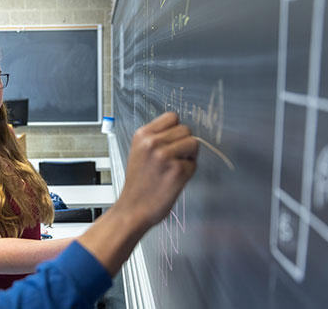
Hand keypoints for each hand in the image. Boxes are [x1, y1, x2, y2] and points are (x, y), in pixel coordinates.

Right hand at [120, 112, 197, 227]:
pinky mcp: (177, 171)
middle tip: (173, 159)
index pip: (172, 117)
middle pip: (186, 129)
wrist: (133, 209)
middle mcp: (152, 143)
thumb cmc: (138, 184)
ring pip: (193, 143)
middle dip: (184, 143)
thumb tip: (179, 131)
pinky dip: (188, 173)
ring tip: (174, 168)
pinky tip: (174, 179)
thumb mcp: (139, 152)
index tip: (172, 142)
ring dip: (189, 156)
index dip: (175, 130)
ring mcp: (165, 156)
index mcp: (142, 135)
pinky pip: (194, 164)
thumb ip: (156, 138)